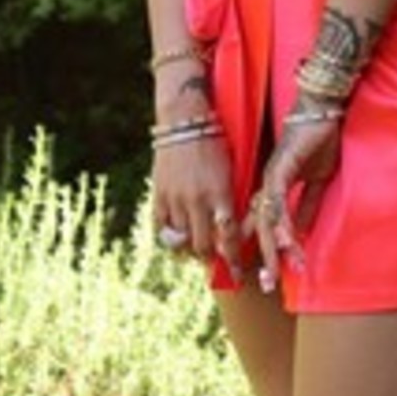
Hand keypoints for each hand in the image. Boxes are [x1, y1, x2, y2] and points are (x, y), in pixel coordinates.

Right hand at [152, 136, 241, 281]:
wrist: (184, 120)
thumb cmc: (216, 140)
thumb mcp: (232, 167)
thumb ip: (232, 197)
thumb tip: (237, 226)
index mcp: (220, 192)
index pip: (228, 237)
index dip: (234, 260)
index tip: (238, 275)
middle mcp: (196, 199)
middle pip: (203, 246)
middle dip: (212, 261)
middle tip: (218, 266)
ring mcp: (175, 198)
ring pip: (181, 241)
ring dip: (190, 251)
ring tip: (197, 252)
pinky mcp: (158, 194)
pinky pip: (160, 227)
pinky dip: (169, 238)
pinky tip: (176, 240)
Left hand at [244, 106, 342, 291]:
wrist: (323, 110)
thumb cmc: (320, 140)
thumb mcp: (318, 180)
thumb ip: (307, 205)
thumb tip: (300, 232)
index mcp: (275, 187)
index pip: (265, 223)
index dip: (265, 248)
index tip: (269, 275)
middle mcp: (268, 184)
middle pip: (261, 227)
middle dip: (265, 257)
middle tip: (270, 285)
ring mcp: (272, 176)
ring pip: (267, 218)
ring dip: (274, 246)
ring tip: (279, 271)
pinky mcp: (281, 167)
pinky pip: (279, 200)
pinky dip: (282, 221)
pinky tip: (287, 240)